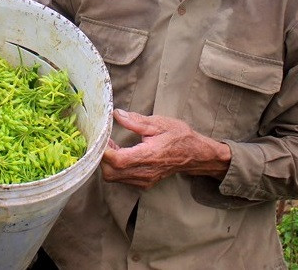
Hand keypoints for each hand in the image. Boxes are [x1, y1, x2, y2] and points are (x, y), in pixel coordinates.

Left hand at [100, 109, 230, 188]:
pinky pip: (122, 179)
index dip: (104, 150)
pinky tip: (119, 153)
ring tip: (111, 145)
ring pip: (114, 177)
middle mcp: (145, 172)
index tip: (101, 137)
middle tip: (105, 140)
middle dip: (102, 157)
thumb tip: (117, 114)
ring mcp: (144, 180)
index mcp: (148, 156)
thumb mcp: (159, 123)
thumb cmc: (179, 137)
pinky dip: (115, 167)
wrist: (196, 155)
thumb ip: (136, 121)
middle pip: (111, 172)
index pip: (118, 161)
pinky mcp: (144, 182)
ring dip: (107, 162)